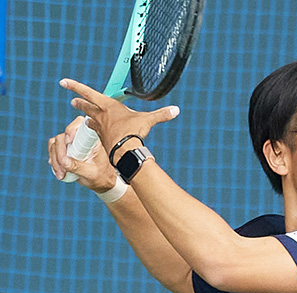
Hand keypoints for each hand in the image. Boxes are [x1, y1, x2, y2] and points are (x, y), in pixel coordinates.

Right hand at [48, 116, 115, 191]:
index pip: (81, 125)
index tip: (68, 141)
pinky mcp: (65, 149)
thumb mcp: (91, 173)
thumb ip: (78, 167)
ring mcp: (72, 143)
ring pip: (55, 143)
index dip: (72, 129)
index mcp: (93, 140)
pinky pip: (53, 150)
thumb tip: (63, 161)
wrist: (101, 181)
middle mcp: (81, 138)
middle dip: (60, 153)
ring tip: (61, 174)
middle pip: (63, 137)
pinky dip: (53, 161)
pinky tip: (59, 172)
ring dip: (55, 159)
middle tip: (63, 169)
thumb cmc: (101, 175)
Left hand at [59, 78, 179, 153]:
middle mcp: (101, 115)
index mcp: (109, 106)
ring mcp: (100, 128)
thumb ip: (161, 114)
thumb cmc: (134, 132)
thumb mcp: (148, 120)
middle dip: (79, 102)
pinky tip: (97, 132)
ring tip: (83, 117)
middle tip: (72, 101)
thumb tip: (176, 110)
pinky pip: (96, 132)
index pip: (88, 92)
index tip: (63, 82)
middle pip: (86, 106)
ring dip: (85, 117)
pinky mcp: (102, 139)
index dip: (74, 86)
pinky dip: (96, 130)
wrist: (125, 150)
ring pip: (89, 119)